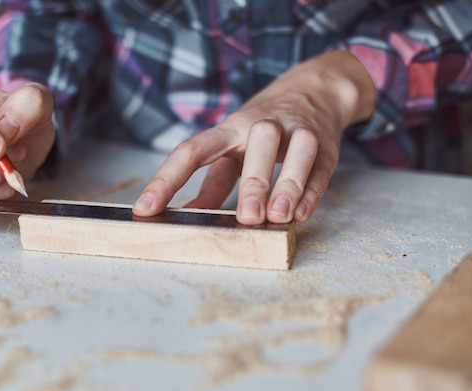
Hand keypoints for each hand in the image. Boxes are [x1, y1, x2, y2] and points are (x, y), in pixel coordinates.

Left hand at [133, 49, 375, 223]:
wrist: (313, 91)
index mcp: (228, 129)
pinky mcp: (327, 146)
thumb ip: (214, 185)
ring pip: (296, 151)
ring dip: (287, 183)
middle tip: (245, 217)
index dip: (165, 180)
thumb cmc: (260, 130)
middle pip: (255, 143)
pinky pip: (321, 167)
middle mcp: (261, 125)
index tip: (144, 210)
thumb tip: (190, 216)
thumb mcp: (231, 150)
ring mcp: (297, 132)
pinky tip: (301, 213)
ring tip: (277, 216)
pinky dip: (311, 191)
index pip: (191, 151)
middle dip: (252, 181)